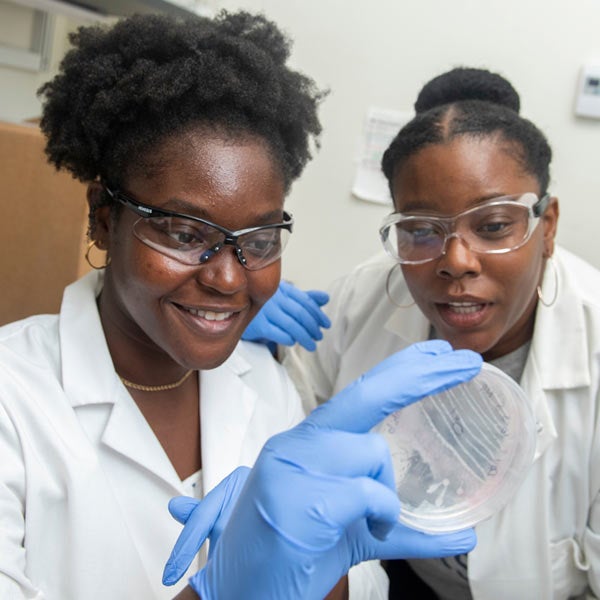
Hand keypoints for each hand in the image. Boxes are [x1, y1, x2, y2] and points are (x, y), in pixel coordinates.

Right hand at [163, 340, 482, 599]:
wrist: (243, 592)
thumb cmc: (298, 552)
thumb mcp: (357, 531)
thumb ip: (404, 526)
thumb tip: (466, 535)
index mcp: (307, 441)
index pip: (358, 393)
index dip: (401, 368)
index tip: (439, 352)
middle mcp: (297, 442)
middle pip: (366, 394)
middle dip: (421, 374)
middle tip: (467, 362)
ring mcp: (293, 467)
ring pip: (372, 452)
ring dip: (386, 492)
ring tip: (371, 521)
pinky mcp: (299, 500)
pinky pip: (368, 494)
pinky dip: (381, 515)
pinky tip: (363, 529)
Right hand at [241, 280, 329, 350]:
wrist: (238, 314)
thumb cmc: (267, 307)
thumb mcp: (286, 299)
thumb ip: (306, 299)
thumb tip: (326, 298)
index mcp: (283, 289)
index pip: (306, 301)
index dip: (318, 314)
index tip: (326, 325)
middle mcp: (274, 297)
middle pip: (300, 313)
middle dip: (313, 327)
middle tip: (319, 336)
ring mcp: (265, 310)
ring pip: (291, 325)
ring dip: (304, 336)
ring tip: (311, 345)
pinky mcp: (257, 325)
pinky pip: (277, 333)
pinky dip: (288, 338)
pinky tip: (293, 342)